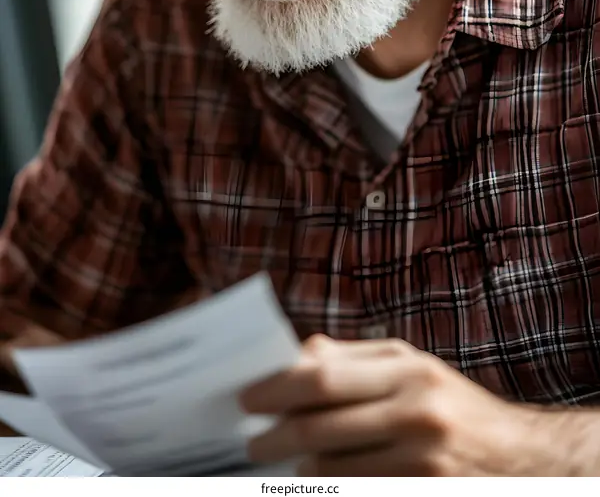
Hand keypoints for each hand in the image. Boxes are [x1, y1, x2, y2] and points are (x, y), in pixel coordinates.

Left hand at [240, 335, 554, 475]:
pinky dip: (329, 485)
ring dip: (297, 469)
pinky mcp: (424, 493)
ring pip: (331, 470)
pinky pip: (356, 490)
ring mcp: (422, 461)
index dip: (276, 390)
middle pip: (320, 427)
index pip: (322, 377)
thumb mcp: (411, 366)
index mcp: (408, 369)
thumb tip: (294, 357)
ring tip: (285, 463)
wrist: (522, 457)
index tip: (248, 398)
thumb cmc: (453, 404)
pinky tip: (318, 478)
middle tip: (252, 443)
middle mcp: (416, 411)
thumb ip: (353, 360)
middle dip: (275, 437)